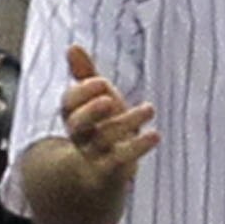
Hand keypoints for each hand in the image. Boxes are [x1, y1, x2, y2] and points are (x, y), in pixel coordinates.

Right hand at [58, 40, 156, 184]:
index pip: (69, 104)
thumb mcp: (96, 100)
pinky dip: (138, 147)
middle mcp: (81, 137)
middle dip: (90, 111)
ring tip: (149, 108)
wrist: (100, 177)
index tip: (102, 82)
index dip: (83, 93)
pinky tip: (155, 135)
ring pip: (104, 139)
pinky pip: (121, 160)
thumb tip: (72, 46)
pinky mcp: (111, 173)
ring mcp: (94, 156)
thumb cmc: (101, 129)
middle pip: (77, 124)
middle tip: (108, 98)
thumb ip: (85, 76)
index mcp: (74, 117)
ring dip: (127, 122)